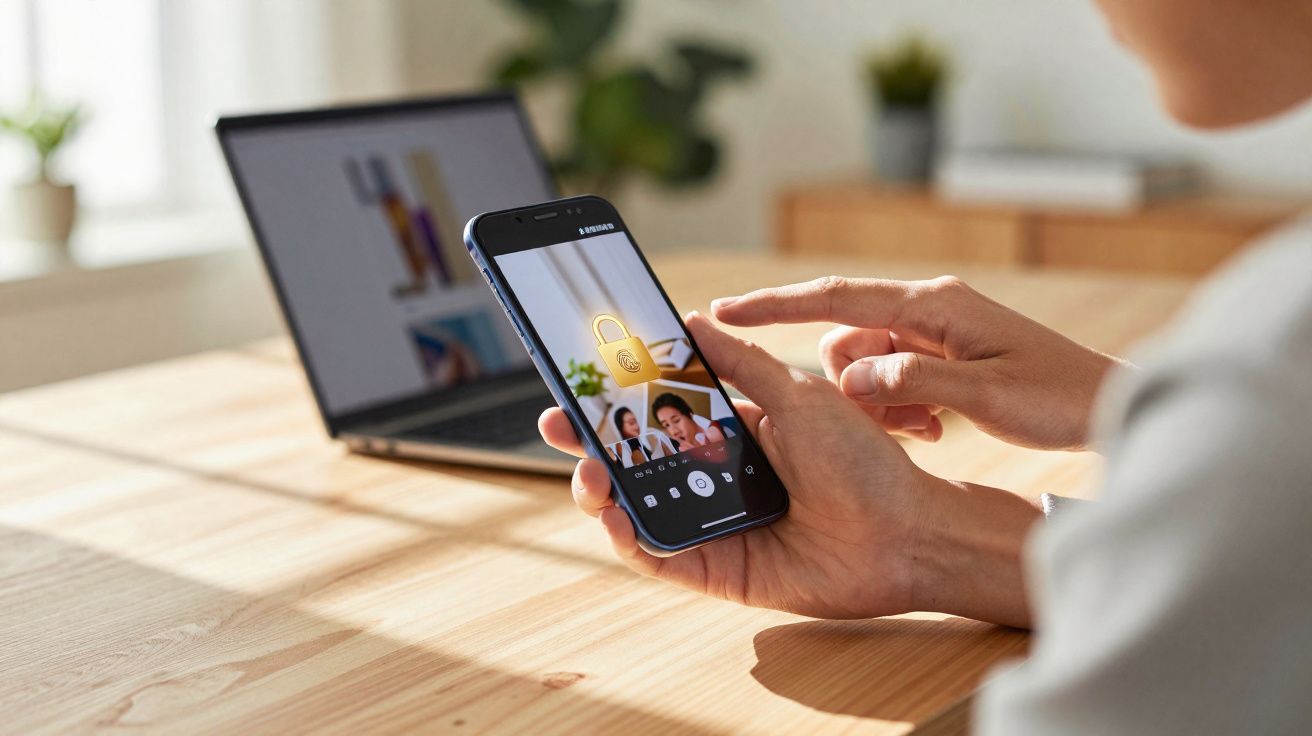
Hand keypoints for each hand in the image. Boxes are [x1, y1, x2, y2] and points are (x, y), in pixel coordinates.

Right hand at [540, 312, 1039, 626]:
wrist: (904, 531)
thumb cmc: (864, 462)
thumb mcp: (799, 397)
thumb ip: (741, 364)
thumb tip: (691, 322)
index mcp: (732, 431)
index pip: (658, 412)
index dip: (615, 398)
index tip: (578, 378)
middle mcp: (713, 478)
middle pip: (634, 460)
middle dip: (588, 440)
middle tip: (554, 423)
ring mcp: (710, 523)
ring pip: (636, 507)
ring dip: (600, 487)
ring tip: (589, 468)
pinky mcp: (715, 569)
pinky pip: (657, 555)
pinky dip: (627, 537)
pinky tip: (613, 515)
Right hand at [713, 275, 1126, 450]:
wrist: (1106, 405)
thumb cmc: (1056, 397)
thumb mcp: (985, 395)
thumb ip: (912, 380)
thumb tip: (851, 376)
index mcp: (932, 305)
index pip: (835, 298)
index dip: (774, 305)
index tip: (722, 310)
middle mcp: (926, 308)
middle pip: (846, 337)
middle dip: (847, 382)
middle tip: (894, 424)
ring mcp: (932, 330)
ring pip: (865, 362)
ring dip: (876, 400)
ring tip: (923, 430)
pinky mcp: (940, 353)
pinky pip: (890, 375)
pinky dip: (896, 404)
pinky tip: (930, 429)